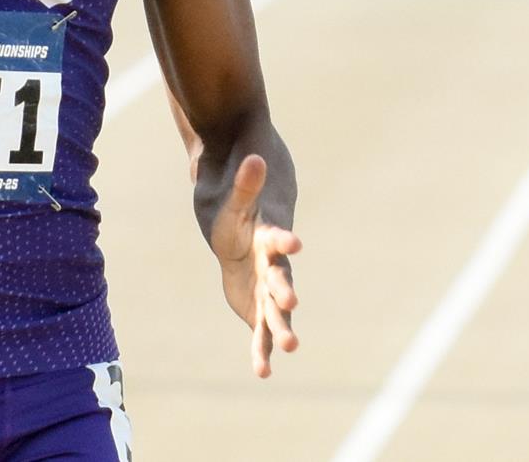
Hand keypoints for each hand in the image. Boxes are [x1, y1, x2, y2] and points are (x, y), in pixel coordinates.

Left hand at [208, 153, 302, 377]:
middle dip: (284, 291)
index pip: (277, 237)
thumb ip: (245, 183)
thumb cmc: (239, 212)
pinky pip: (261, 331)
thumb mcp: (236, 199)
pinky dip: (262, 350)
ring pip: (276, 311)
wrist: (243, 232)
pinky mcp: (258, 308)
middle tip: (291, 303)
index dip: (283, 239)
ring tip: (290, 345)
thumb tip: (252, 157)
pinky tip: (263, 372)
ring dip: (281, 326)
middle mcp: (273, 267)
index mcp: (269, 237)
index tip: (292, 242)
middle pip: (280, 279)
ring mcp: (268, 289)